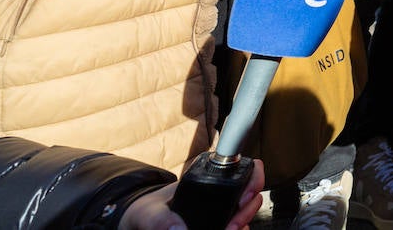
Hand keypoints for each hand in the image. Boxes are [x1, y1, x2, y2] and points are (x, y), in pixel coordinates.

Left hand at [122, 160, 264, 229]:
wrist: (140, 226)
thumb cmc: (145, 212)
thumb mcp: (148, 212)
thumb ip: (159, 219)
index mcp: (209, 178)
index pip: (243, 168)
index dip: (253, 179)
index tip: (244, 197)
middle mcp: (220, 193)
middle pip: (251, 194)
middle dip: (247, 210)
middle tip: (233, 225)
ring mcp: (221, 211)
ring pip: (247, 215)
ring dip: (243, 223)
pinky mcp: (219, 226)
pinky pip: (238, 228)